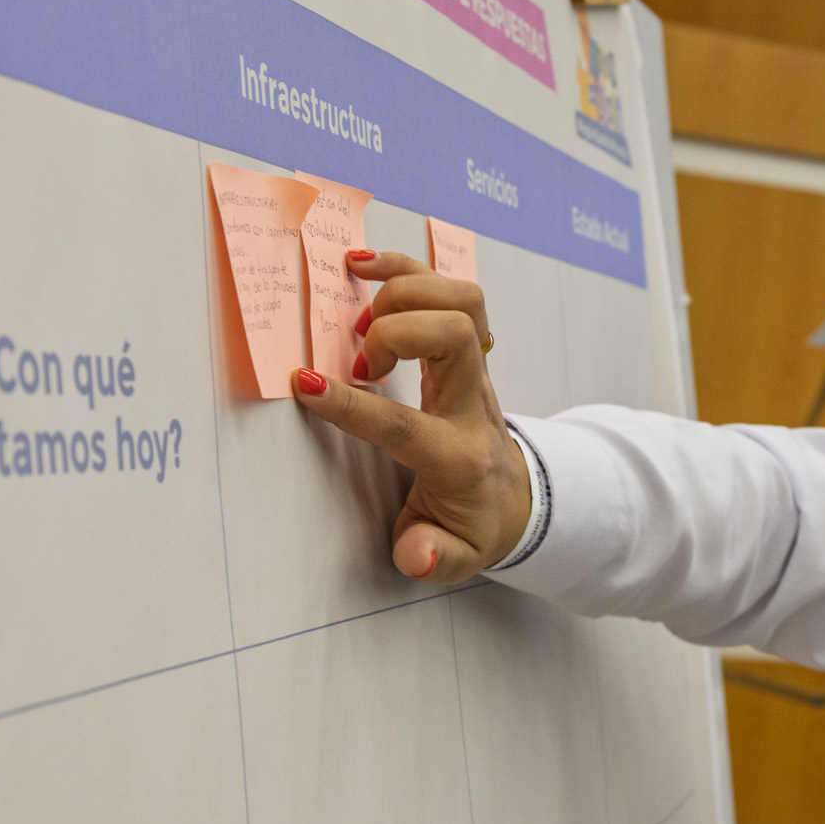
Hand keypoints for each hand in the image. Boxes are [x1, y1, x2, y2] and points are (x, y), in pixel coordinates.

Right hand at [292, 251, 530, 583]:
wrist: (519, 499)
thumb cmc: (474, 524)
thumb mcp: (457, 557)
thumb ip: (433, 556)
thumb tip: (416, 555)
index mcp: (458, 457)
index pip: (406, 425)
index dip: (353, 405)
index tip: (306, 384)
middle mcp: (474, 403)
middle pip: (456, 334)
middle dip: (395, 332)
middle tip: (359, 363)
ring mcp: (478, 369)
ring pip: (462, 299)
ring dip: (403, 291)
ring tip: (360, 320)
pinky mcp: (470, 347)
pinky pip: (450, 289)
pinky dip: (406, 269)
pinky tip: (363, 266)